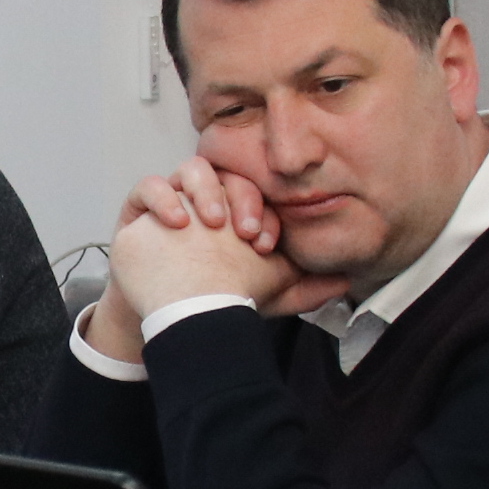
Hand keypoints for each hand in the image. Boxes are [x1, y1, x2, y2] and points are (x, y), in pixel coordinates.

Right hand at [85, 159, 321, 359]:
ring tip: (213, 222)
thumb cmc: (220, 300)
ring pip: (193, 169)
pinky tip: (178, 221)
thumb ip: (307, 288)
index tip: (267, 244)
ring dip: (206, 191)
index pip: (259, 193)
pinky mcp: (142, 208)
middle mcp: (213, 198)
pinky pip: (150, 185)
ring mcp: (178, 199)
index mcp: (242, 209)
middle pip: (230, 175)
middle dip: (242, 199)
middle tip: (245, 232)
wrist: (171, 320)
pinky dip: (164, 197)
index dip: (266, 213)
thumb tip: (346, 280)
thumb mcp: (269, 296)